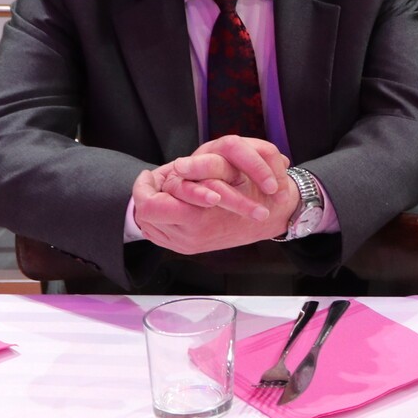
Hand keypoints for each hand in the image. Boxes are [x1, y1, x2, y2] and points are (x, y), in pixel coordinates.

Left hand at [131, 141, 298, 254]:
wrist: (273, 215)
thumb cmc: (254, 190)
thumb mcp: (229, 170)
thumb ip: (197, 169)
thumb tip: (172, 170)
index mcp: (198, 219)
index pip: (150, 205)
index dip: (144, 187)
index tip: (149, 174)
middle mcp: (189, 237)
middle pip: (144, 215)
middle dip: (145, 194)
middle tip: (152, 180)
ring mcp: (186, 245)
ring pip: (148, 224)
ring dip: (152, 204)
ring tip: (162, 190)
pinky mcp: (186, 248)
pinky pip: (157, 233)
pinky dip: (159, 216)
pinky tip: (170, 204)